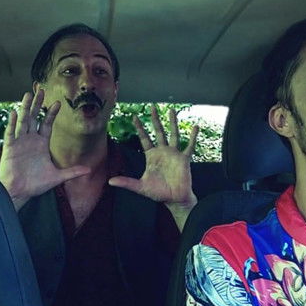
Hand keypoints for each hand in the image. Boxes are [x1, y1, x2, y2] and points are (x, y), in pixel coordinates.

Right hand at [0, 89, 88, 209]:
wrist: (19, 193)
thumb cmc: (35, 185)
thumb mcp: (57, 177)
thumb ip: (72, 172)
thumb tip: (89, 170)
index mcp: (41, 144)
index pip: (47, 124)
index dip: (51, 113)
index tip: (58, 102)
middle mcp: (30, 140)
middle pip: (34, 118)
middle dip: (37, 104)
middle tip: (41, 90)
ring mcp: (19, 142)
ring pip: (23, 121)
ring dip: (25, 108)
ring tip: (28, 95)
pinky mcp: (9, 148)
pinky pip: (11, 133)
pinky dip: (12, 123)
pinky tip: (14, 112)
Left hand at [108, 105, 198, 230]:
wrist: (174, 199)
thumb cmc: (158, 193)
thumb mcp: (140, 187)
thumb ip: (126, 182)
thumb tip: (110, 182)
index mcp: (151, 156)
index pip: (144, 138)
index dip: (139, 128)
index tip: (134, 116)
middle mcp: (163, 152)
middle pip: (158, 132)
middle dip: (155, 119)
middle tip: (152, 107)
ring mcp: (174, 154)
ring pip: (173, 134)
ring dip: (172, 123)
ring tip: (172, 110)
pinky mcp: (184, 159)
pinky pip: (189, 146)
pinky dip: (192, 137)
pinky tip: (195, 127)